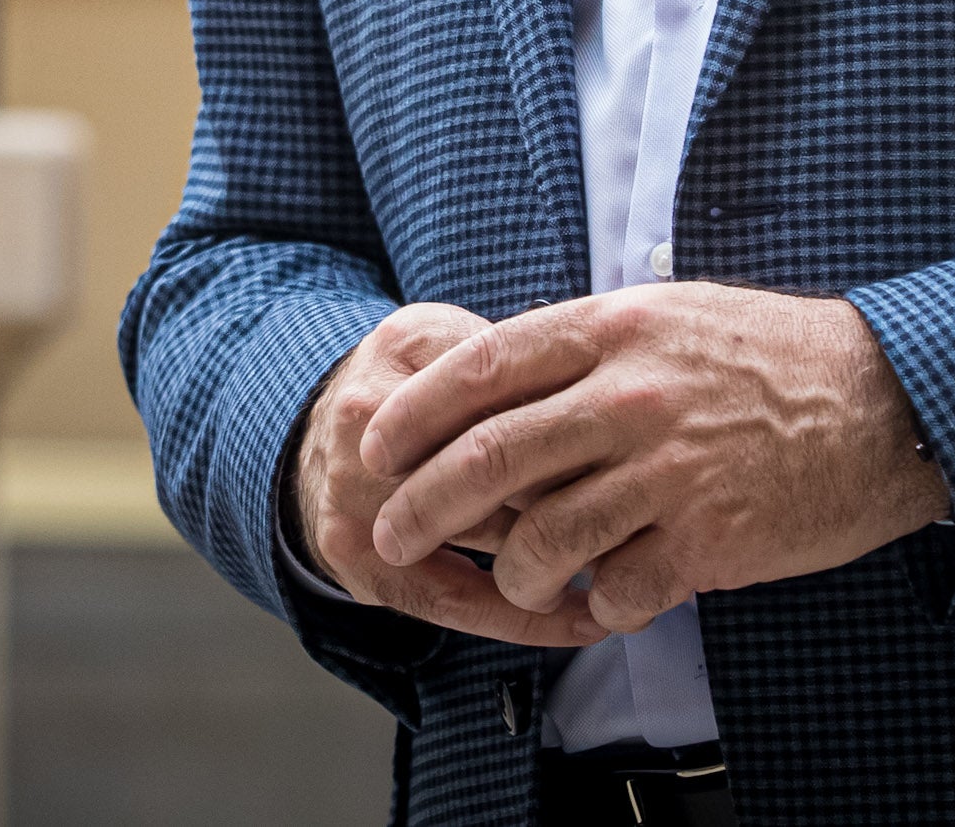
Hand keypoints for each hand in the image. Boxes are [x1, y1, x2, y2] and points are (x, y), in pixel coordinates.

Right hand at [290, 304, 609, 649]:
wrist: (309, 435)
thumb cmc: (408, 386)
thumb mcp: (447, 336)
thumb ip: (511, 359)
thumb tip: (600, 404)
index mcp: (406, 355)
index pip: (514, 396)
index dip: (579, 425)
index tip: (635, 446)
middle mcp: (373, 431)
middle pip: (503, 470)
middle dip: (579, 490)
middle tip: (645, 506)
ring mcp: (360, 504)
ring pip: (488, 538)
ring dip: (565, 553)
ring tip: (632, 561)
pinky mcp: (362, 565)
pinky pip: (458, 603)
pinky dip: (528, 617)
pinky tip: (584, 619)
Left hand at [361, 284, 946, 634]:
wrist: (889, 401)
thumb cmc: (772, 356)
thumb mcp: (670, 314)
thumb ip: (586, 345)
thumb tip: (496, 376)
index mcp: (614, 330)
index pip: (481, 369)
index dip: (413, 412)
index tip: (374, 443)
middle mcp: (632, 396)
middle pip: (489, 458)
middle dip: (421, 503)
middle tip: (389, 532)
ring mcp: (670, 471)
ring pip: (541, 537)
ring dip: (508, 570)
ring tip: (510, 578)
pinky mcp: (709, 540)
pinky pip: (615, 588)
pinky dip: (592, 602)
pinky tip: (601, 596)